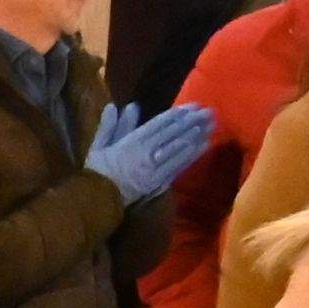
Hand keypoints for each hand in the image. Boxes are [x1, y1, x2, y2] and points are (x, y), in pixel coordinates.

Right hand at [87, 101, 217, 204]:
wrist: (97, 201)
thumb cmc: (97, 172)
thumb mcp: (99, 145)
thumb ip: (111, 125)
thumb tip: (124, 106)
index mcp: (133, 141)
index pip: (160, 124)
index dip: (178, 114)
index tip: (192, 106)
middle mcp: (148, 152)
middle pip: (174, 134)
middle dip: (193, 121)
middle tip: (209, 111)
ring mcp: (156, 168)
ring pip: (180, 148)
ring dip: (197, 135)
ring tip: (211, 125)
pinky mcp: (160, 181)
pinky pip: (179, 165)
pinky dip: (192, 155)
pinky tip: (204, 145)